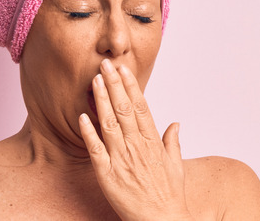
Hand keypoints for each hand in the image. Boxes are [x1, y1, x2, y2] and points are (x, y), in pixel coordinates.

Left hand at [79, 59, 192, 220]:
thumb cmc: (169, 196)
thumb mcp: (176, 166)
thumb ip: (173, 142)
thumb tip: (175, 123)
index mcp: (153, 143)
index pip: (140, 107)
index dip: (131, 86)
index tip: (124, 69)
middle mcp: (137, 147)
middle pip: (124, 109)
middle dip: (114, 84)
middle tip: (105, 63)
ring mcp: (122, 160)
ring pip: (110, 124)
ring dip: (102, 100)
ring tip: (94, 80)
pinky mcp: (107, 175)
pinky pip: (96, 150)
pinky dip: (89, 133)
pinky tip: (83, 116)